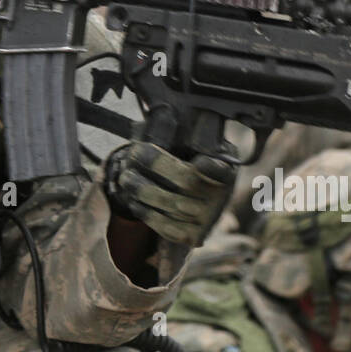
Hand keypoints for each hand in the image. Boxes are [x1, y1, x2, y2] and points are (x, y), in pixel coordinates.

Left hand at [103, 142, 235, 246]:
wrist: (201, 200)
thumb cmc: (192, 161)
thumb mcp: (196, 143)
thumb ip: (182, 132)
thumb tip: (158, 115)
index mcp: (224, 167)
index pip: (221, 167)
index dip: (211, 167)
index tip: (199, 161)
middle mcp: (220, 195)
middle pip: (187, 181)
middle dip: (156, 166)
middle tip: (133, 155)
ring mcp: (207, 218)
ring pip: (171, 205)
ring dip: (142, 190)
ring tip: (126, 178)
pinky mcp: (194, 236)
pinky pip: (166, 227)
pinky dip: (146, 213)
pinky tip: (134, 201)